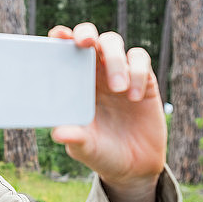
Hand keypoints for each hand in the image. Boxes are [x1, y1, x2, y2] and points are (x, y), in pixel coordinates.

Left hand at [48, 23, 166, 201]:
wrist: (133, 167)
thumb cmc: (100, 153)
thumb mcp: (85, 148)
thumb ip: (74, 138)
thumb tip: (58, 133)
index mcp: (75, 83)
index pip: (66, 52)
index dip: (62, 37)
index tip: (59, 35)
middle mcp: (96, 73)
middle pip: (91, 37)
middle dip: (87, 33)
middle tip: (86, 43)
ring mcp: (119, 73)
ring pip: (114, 43)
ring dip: (115, 60)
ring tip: (118, 90)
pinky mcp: (144, 79)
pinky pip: (140, 60)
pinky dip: (137, 72)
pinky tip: (134, 97)